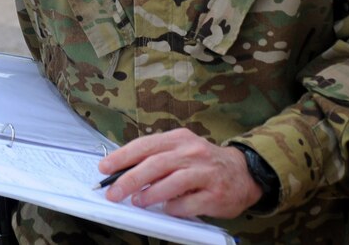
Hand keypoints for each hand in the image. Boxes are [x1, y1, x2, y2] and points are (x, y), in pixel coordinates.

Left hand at [98, 128, 261, 218]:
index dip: (123, 156)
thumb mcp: (181, 151)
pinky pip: (189, 204)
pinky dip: (174, 208)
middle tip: (113, 192)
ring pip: (172, 182)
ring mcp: (205, 172)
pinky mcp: (215, 194)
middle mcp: (193, 152)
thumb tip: (124, 172)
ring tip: (137, 201)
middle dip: (130, 179)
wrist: (243, 174)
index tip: (105, 168)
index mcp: (180, 139)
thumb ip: (157, 159)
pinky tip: (167, 209)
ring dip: (150, 193)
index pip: (145, 145)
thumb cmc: (204, 163)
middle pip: (156, 163)